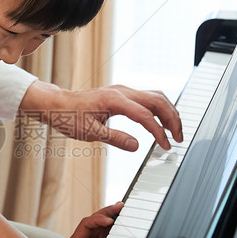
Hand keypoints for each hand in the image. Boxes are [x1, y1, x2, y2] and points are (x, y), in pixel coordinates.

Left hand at [19, 81, 182, 151]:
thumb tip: (136, 146)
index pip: (145, 115)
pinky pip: (148, 98)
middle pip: (158, 101)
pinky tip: (162, 121)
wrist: (58, 104)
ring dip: (169, 112)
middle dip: (172, 119)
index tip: (165, 146)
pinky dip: (160, 109)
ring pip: (156, 96)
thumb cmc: (69, 116)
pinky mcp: (123, 94)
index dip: (158, 132)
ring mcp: (124, 91)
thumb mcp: (90, 132)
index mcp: (115, 100)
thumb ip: (115, 138)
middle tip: (178, 138)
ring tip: (175, 131)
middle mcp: (122, 91)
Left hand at [42, 202, 122, 237]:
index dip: (98, 220)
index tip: (109, 221)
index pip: (86, 224)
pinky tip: (120, 222)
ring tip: (122, 209)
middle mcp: (83, 236)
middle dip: (107, 212)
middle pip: (95, 219)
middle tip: (120, 206)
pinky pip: (103, 231)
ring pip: (100, 223)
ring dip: (111, 215)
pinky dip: (112, 226)